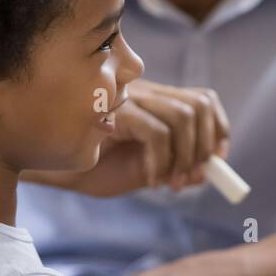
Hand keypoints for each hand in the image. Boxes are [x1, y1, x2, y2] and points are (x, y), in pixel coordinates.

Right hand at [106, 80, 231, 189]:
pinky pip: (156, 133)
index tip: (218, 159)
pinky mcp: (116, 110)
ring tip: (171, 182)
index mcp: (156, 101)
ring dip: (185, 156)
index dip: (218, 128)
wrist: (57, 168)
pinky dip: (162, 162)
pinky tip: (152, 180)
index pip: (203, 99)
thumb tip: (207, 173)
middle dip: (205, 145)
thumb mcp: (145, 170)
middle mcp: (146, 93)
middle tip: (193, 177)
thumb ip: (175, 168)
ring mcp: (130, 97)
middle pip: (199, 104)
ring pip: (183, 116)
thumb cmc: (98, 166)